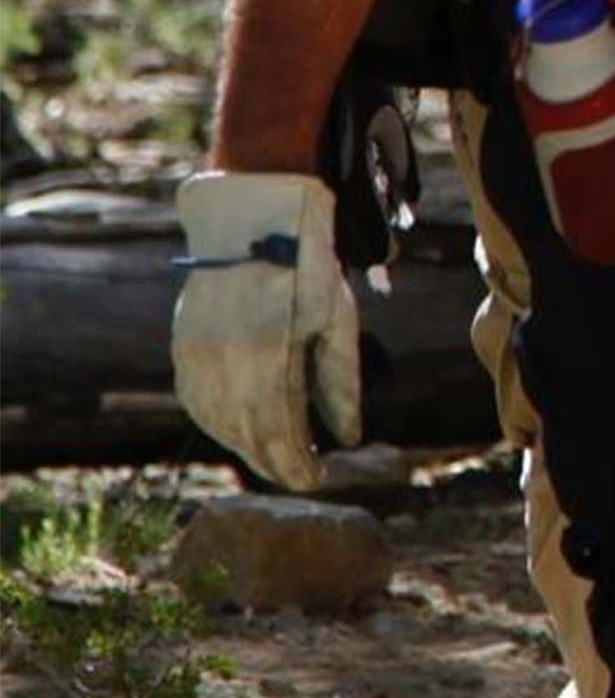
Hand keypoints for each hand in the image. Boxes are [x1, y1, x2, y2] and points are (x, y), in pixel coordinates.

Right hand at [172, 173, 362, 488]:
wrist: (254, 218)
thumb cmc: (308, 267)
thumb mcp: (336, 321)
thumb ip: (339, 383)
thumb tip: (348, 438)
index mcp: (268, 355)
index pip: (279, 432)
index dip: (297, 463)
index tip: (319, 479)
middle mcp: (225, 361)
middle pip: (246, 433)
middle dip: (274, 461)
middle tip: (301, 475)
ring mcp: (196, 354)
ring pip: (217, 422)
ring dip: (245, 446)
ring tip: (276, 458)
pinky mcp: (183, 345)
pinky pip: (197, 401)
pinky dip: (219, 423)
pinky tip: (241, 430)